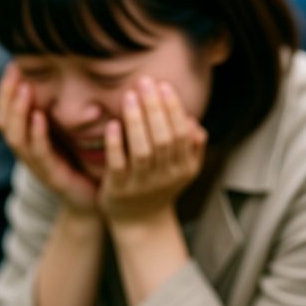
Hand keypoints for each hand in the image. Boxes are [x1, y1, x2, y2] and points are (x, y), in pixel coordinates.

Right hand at [0, 63, 99, 213]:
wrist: (96, 203)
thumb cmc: (86, 165)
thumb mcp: (75, 133)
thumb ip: (70, 110)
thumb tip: (78, 73)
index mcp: (32, 138)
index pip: (10, 111)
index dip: (8, 89)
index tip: (13, 62)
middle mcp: (29, 151)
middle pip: (6, 121)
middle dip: (8, 95)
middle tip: (13, 70)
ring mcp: (38, 165)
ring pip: (17, 137)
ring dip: (19, 111)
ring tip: (24, 89)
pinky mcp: (52, 176)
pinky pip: (39, 154)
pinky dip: (37, 135)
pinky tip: (40, 117)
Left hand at [98, 78, 206, 227]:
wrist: (141, 224)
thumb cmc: (161, 187)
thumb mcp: (184, 169)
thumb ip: (192, 146)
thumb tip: (193, 121)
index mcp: (184, 167)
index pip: (180, 132)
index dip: (173, 107)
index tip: (163, 85)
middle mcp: (165, 176)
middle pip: (163, 138)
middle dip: (155, 107)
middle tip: (145, 82)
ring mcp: (142, 184)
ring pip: (143, 150)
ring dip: (137, 121)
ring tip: (130, 95)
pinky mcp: (119, 191)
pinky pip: (118, 165)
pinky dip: (116, 145)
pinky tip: (113, 124)